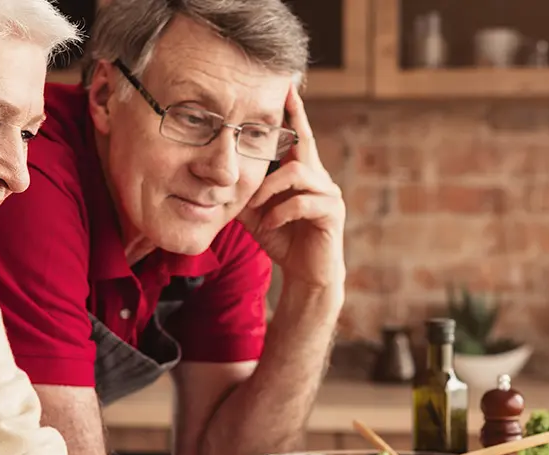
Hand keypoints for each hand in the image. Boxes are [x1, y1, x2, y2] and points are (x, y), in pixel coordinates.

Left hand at [237, 87, 344, 290]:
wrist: (306, 275)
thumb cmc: (282, 239)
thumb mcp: (255, 212)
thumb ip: (244, 191)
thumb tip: (216, 175)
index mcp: (302, 173)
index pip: (298, 136)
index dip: (294, 112)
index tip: (286, 86)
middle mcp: (320, 178)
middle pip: (303, 143)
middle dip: (291, 122)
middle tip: (278, 102)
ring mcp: (329, 194)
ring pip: (297, 172)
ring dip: (269, 187)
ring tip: (255, 206)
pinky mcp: (332, 213)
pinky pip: (303, 201)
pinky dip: (280, 212)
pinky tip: (268, 225)